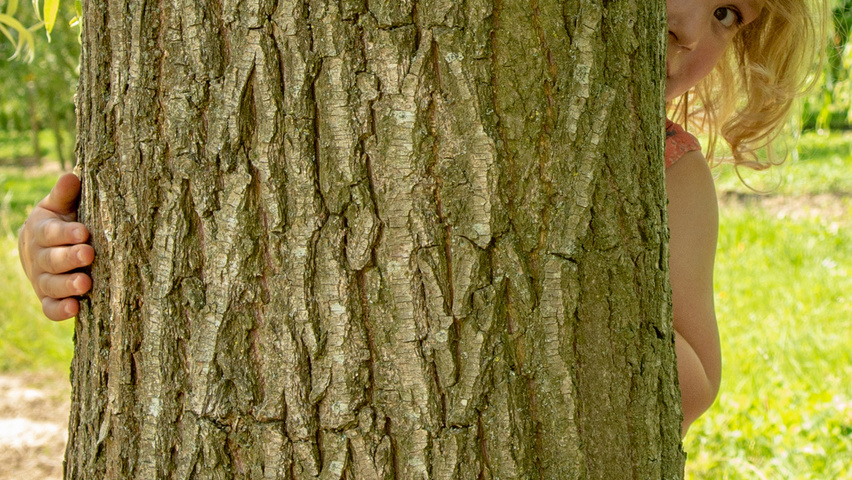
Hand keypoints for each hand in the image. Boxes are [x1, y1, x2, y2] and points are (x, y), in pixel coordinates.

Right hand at [18, 173, 93, 320]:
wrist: (43, 247)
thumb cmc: (61, 221)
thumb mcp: (60, 206)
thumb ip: (65, 195)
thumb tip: (71, 176)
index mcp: (41, 231)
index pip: (50, 232)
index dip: (65, 233)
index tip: (83, 232)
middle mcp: (39, 257)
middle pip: (51, 260)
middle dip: (68, 258)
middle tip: (88, 254)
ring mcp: (42, 280)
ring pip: (50, 285)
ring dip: (66, 286)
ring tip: (84, 285)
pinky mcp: (48, 298)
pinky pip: (50, 308)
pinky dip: (59, 311)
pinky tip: (74, 309)